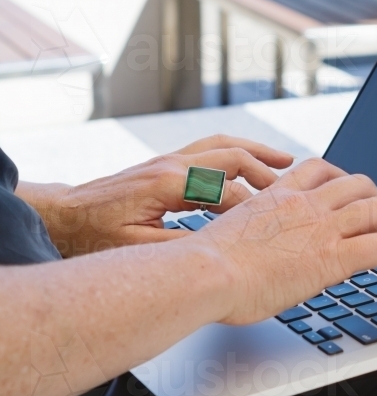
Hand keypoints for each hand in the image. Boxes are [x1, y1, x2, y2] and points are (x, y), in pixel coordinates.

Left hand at [18, 135, 293, 255]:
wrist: (63, 216)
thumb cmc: (94, 235)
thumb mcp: (137, 250)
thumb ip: (180, 247)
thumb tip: (219, 250)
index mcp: (169, 183)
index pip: (228, 191)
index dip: (256, 209)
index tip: (278, 224)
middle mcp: (173, 164)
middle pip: (233, 156)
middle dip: (267, 169)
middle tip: (295, 185)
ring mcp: (169, 160)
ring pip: (223, 145)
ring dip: (256, 152)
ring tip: (286, 161)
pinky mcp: (165, 165)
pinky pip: (211, 151)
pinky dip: (237, 154)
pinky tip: (251, 164)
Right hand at [197, 157, 376, 325]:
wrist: (202, 273)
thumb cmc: (203, 266)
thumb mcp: (228, 237)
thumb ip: (250, 236)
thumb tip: (250, 254)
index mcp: (278, 195)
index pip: (321, 169)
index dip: (344, 179)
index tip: (354, 192)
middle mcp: (304, 203)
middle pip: (360, 184)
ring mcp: (321, 226)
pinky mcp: (333, 256)